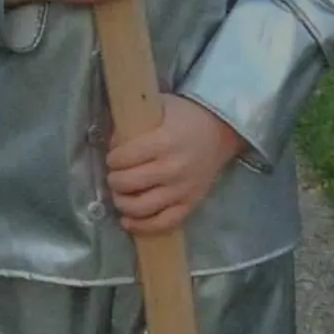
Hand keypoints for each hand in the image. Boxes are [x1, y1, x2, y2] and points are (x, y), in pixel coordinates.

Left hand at [104, 95, 244, 233]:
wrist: (221, 131)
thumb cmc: (186, 118)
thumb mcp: (159, 108)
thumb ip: (134, 124)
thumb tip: (112, 144)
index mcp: (165, 142)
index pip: (125, 158)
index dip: (112, 159)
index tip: (112, 158)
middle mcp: (173, 168)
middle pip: (129, 183)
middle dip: (114, 181)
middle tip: (114, 176)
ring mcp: (183, 189)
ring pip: (142, 207)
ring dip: (122, 204)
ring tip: (119, 196)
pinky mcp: (190, 204)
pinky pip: (164, 223)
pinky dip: (143, 226)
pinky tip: (128, 221)